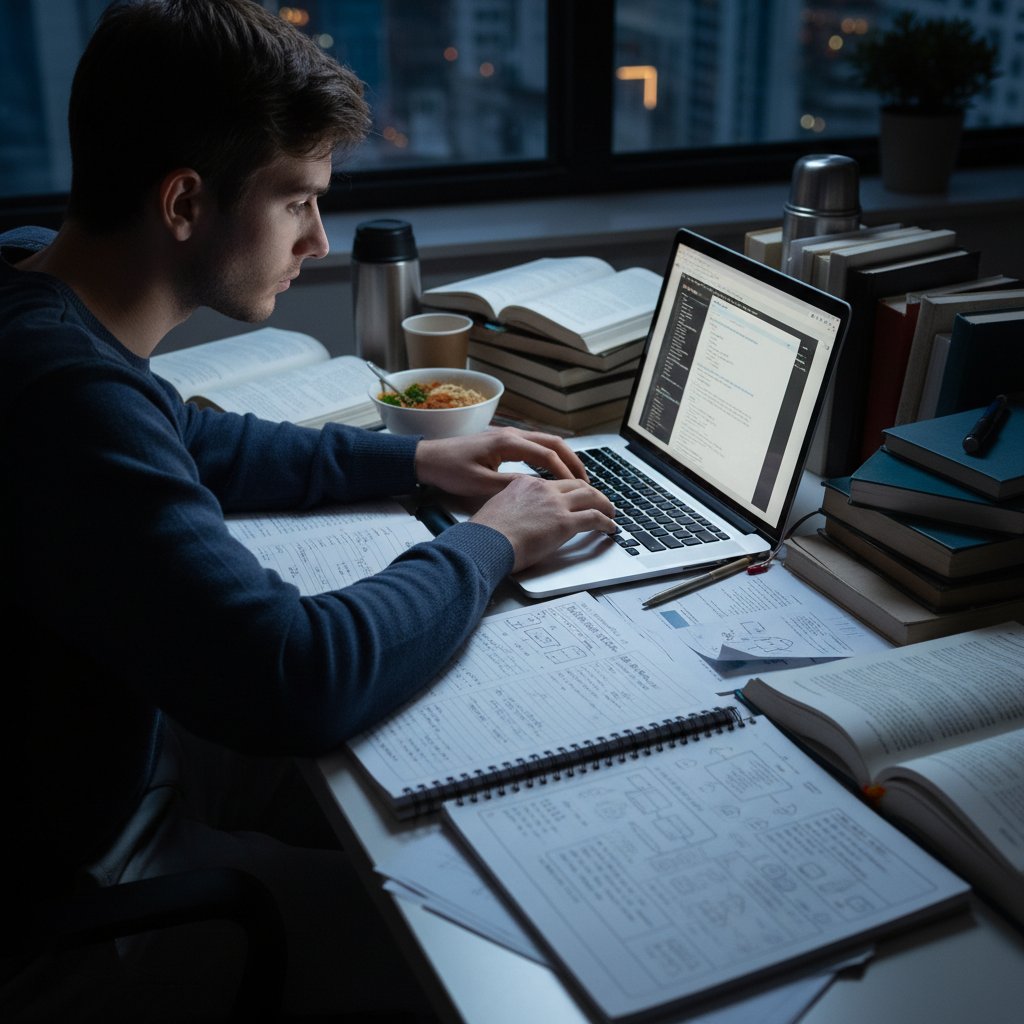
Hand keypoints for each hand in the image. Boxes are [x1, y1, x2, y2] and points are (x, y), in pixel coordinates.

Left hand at [414, 426, 588, 497]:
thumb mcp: (480, 484)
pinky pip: (535, 446)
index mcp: (507, 442)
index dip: (565, 473)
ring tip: (576, 477)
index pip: (547, 455)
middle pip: (553, 443)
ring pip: (546, 442)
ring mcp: (508, 435)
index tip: (577, 489)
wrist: (428, 458)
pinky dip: (550, 457)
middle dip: (573, 461)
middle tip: (587, 481)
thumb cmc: (450, 470)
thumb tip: (537, 491)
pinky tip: (554, 471)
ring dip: (563, 458)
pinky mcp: (504, 441)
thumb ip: (510, 486)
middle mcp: (511, 434)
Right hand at [469, 474, 615, 572]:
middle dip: (592, 492)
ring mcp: (555, 505)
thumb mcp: (496, 508)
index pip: (555, 483)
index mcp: (525, 483)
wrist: (485, 542)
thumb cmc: (485, 533)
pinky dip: (606, 522)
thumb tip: (517, 517)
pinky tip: (609, 527)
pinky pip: (594, 518)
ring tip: (610, 513)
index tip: (575, 496)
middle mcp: (543, 489)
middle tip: (599, 501)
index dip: (570, 489)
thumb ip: (512, 506)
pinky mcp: (564, 523)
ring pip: (591, 496)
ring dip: (604, 504)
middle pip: (577, 484)